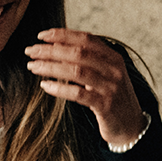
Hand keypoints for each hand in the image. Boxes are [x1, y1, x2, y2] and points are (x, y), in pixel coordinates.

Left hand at [25, 29, 146, 144]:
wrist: (131, 126)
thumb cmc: (112, 97)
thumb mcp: (105, 74)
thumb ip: (88, 60)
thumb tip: (55, 46)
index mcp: (113, 57)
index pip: (86, 39)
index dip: (62, 35)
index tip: (41, 36)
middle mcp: (114, 69)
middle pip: (78, 53)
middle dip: (50, 50)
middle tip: (30, 51)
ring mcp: (110, 88)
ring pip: (76, 71)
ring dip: (50, 67)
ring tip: (33, 66)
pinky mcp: (105, 106)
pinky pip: (78, 94)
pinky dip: (59, 88)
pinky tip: (45, 85)